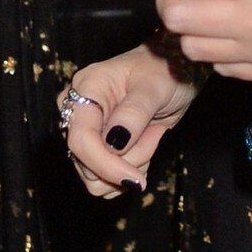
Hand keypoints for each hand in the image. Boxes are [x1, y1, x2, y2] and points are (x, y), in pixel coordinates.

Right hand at [58, 36, 200, 199]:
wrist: (173, 72)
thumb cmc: (165, 72)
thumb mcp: (156, 87)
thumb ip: (134, 113)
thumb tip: (113, 144)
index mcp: (85, 89)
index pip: (81, 139)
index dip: (104, 164)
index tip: (135, 180)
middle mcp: (77, 113)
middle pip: (86, 164)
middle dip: (127, 160)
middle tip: (156, 133)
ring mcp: (86, 133)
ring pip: (97, 177)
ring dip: (133, 164)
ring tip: (152, 133)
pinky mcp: (97, 148)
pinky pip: (107, 179)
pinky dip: (132, 168)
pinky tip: (145, 142)